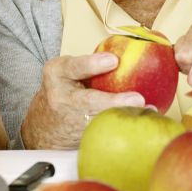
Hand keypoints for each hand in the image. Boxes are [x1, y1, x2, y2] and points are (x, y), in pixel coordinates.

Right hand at [20, 53, 144, 148]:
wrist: (43, 123)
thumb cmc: (62, 88)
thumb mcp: (66, 69)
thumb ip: (90, 63)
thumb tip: (128, 53)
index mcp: (57, 75)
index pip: (73, 67)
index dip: (92, 64)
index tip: (114, 60)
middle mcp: (61, 99)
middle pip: (88, 102)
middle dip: (113, 102)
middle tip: (138, 99)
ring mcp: (70, 121)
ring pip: (98, 121)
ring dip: (124, 116)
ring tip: (148, 110)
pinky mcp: (80, 137)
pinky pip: (104, 132)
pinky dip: (123, 128)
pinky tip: (142, 123)